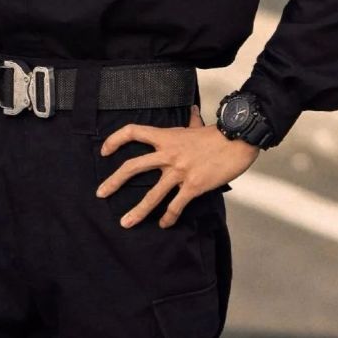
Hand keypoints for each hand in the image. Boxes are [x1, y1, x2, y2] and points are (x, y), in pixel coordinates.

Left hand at [95, 103, 260, 228]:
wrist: (237, 140)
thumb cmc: (218, 134)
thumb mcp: (198, 126)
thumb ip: (191, 122)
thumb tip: (192, 113)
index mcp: (166, 136)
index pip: (133, 131)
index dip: (115, 139)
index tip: (104, 150)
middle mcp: (168, 153)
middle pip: (133, 167)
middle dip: (114, 181)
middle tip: (100, 193)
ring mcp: (180, 171)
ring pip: (152, 194)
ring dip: (137, 211)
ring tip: (125, 223)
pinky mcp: (193, 185)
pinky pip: (176, 205)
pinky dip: (169, 217)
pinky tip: (164, 224)